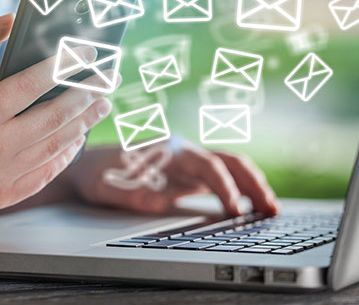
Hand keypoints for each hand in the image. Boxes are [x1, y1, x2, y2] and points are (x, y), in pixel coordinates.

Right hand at [0, 15, 113, 211]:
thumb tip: (10, 19)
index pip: (30, 86)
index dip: (63, 65)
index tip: (86, 51)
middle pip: (53, 119)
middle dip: (86, 94)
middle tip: (108, 78)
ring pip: (55, 148)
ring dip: (83, 123)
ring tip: (101, 103)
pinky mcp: (0, 197)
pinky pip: (45, 173)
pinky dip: (65, 153)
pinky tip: (76, 135)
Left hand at [69, 140, 278, 215]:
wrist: (85, 166)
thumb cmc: (98, 173)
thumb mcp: (113, 185)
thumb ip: (139, 192)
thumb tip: (164, 200)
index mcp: (168, 147)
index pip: (208, 165)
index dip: (225, 187)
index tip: (237, 210)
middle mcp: (183, 149)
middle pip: (229, 160)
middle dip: (254, 183)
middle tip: (272, 209)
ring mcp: (187, 160)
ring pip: (229, 166)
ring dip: (252, 185)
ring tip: (271, 209)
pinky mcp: (187, 173)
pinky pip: (220, 177)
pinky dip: (238, 190)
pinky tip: (249, 208)